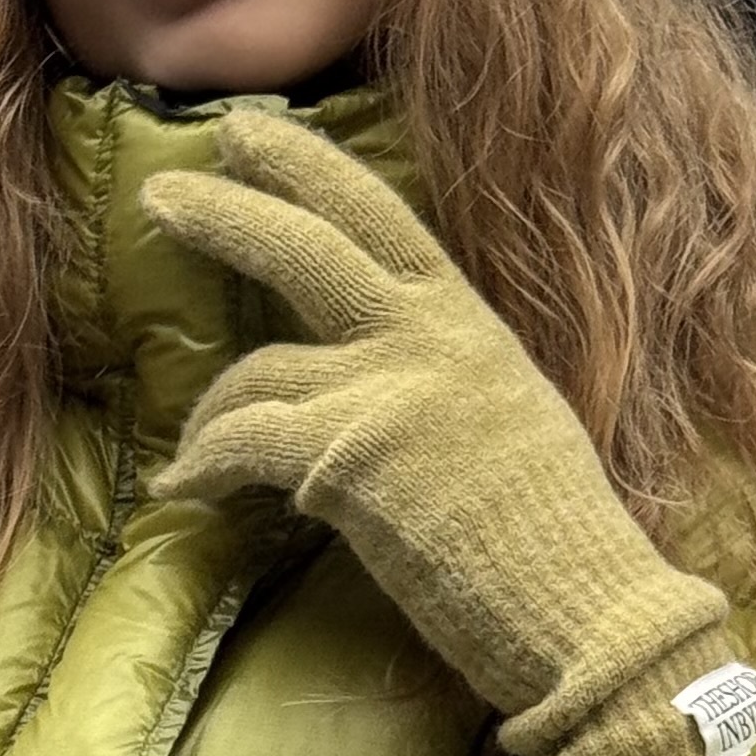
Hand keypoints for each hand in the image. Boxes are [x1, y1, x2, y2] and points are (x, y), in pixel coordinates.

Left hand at [143, 109, 755, 755]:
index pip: (383, 219)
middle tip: (165, 191)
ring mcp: (390, 390)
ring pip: (258, 370)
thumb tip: (369, 389)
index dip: (309, 169)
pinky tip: (183, 488)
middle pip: (308, 247)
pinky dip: (204, 466)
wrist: (590, 620)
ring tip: (187, 452)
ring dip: (208, 414)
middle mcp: (431, 339)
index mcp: (472, 327)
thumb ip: (442, 387)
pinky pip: (244, 442)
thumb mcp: (509, 429)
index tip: (250, 136)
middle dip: (229, 211)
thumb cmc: (554, 552)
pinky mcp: (351, 455)